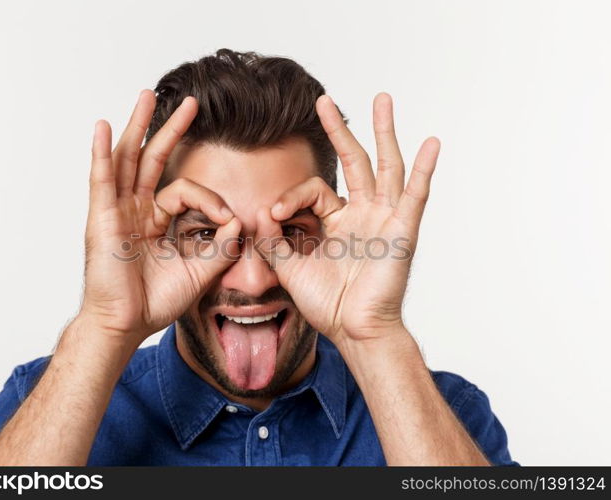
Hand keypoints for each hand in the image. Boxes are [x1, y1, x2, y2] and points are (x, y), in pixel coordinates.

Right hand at [80, 91, 240, 345]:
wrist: (126, 325)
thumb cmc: (154, 302)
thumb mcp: (199, 272)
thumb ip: (221, 247)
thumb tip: (241, 222)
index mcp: (155, 222)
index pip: (186, 191)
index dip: (211, 200)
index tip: (230, 219)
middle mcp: (135, 210)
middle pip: (152, 159)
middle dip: (171, 129)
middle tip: (190, 103)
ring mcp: (116, 211)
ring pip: (128, 159)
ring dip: (138, 126)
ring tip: (147, 96)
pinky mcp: (101, 218)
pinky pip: (101, 180)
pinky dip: (101, 153)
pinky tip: (103, 127)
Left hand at [256, 93, 439, 343]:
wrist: (351, 331)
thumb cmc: (326, 303)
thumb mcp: (290, 268)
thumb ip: (274, 241)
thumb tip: (260, 213)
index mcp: (338, 222)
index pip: (315, 191)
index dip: (291, 196)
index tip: (273, 213)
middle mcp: (363, 214)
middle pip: (354, 162)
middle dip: (340, 131)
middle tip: (324, 101)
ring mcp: (384, 219)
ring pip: (386, 167)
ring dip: (384, 133)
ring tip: (383, 100)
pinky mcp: (402, 231)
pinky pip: (415, 197)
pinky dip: (424, 171)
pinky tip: (431, 144)